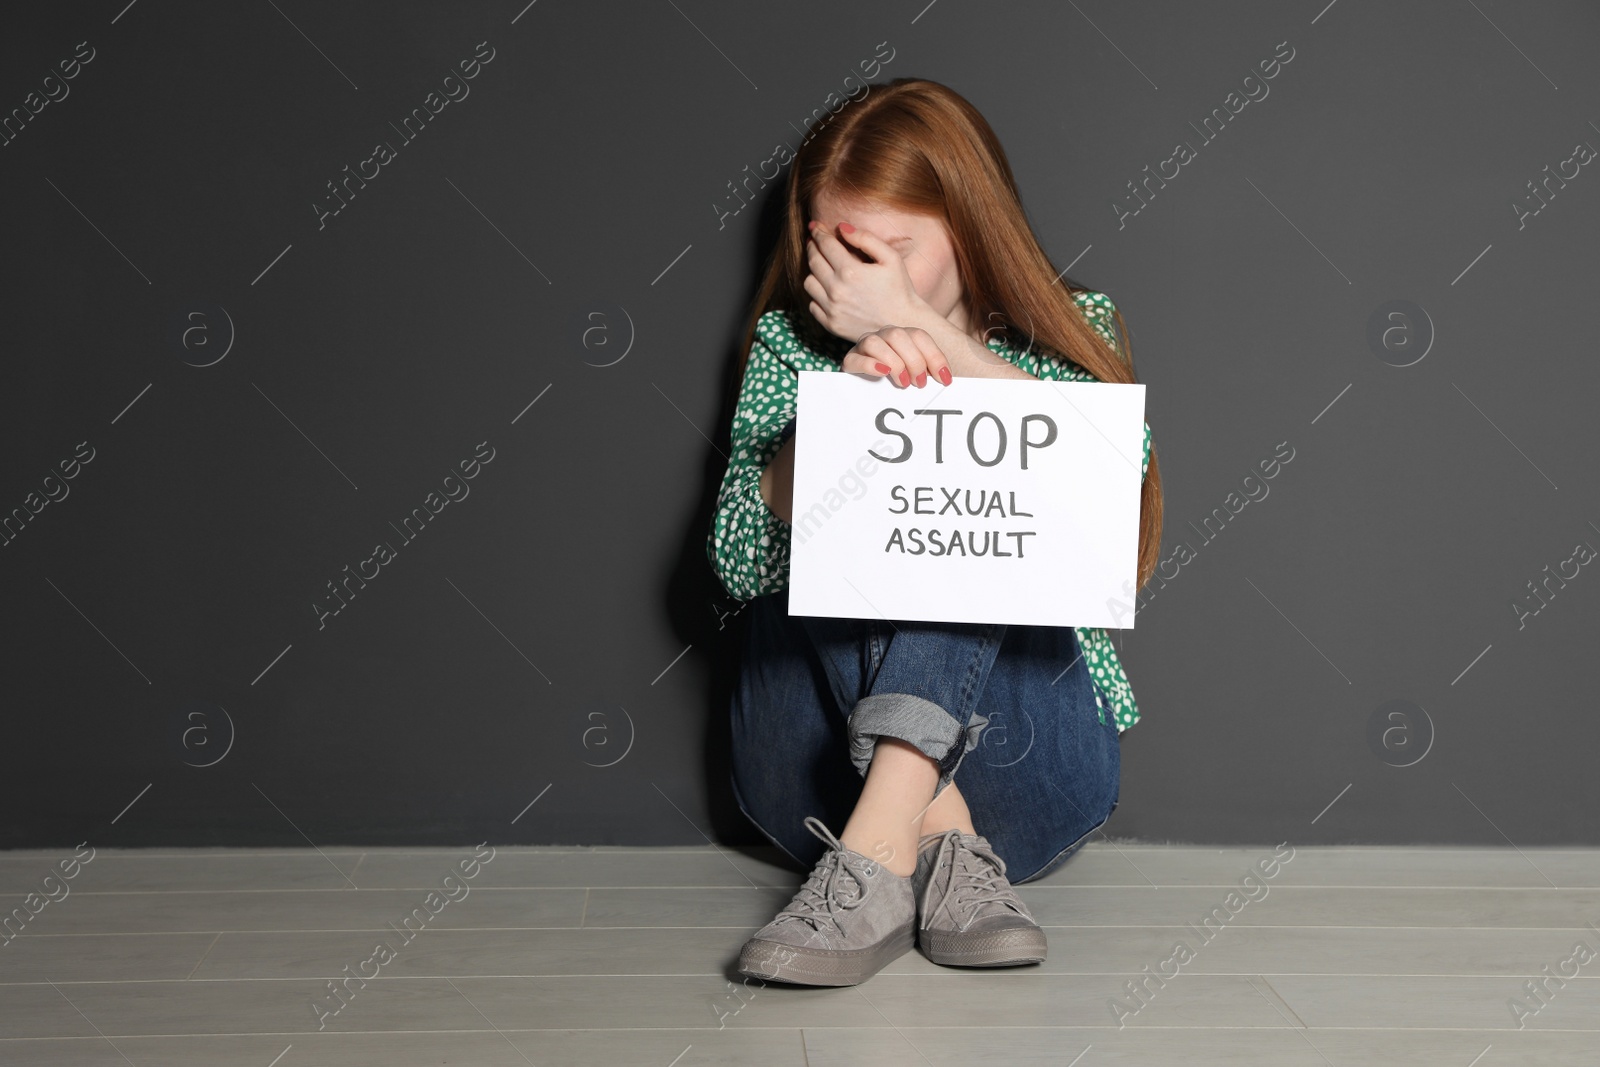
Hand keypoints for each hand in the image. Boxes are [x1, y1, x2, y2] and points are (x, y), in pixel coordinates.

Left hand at [803, 221, 927, 343]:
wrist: (903, 324)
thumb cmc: (900, 289)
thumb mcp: (891, 258)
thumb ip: (866, 239)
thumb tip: (841, 227)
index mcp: (850, 271)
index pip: (825, 244)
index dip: (819, 232)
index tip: (816, 226)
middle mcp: (837, 291)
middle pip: (813, 261)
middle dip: (813, 247)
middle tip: (815, 241)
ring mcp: (832, 309)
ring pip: (808, 283)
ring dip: (813, 272)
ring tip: (823, 266)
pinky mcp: (831, 324)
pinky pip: (812, 305)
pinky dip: (816, 295)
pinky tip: (827, 289)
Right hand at [840, 324, 953, 388]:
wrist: (865, 394)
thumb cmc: (895, 384)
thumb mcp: (915, 376)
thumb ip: (928, 374)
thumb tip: (946, 380)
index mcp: (901, 337)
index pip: (919, 336)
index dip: (935, 356)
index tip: (945, 379)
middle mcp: (883, 336)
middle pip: (898, 336)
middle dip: (914, 361)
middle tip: (920, 383)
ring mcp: (864, 346)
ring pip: (876, 342)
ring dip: (894, 363)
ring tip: (903, 382)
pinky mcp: (850, 361)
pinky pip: (858, 357)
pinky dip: (871, 365)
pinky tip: (883, 374)